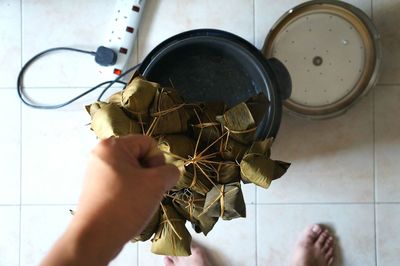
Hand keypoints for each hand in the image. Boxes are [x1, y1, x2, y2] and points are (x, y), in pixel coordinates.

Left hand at [42, 135, 178, 265]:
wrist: (95, 238)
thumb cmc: (125, 204)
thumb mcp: (156, 184)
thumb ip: (170, 171)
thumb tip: (171, 172)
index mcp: (112, 146)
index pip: (148, 143)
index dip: (157, 160)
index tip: (153, 180)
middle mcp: (101, 155)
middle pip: (139, 156)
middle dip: (149, 173)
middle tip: (147, 192)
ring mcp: (97, 172)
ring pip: (132, 172)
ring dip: (142, 185)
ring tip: (138, 201)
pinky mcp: (96, 189)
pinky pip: (122, 183)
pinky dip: (130, 193)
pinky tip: (129, 207)